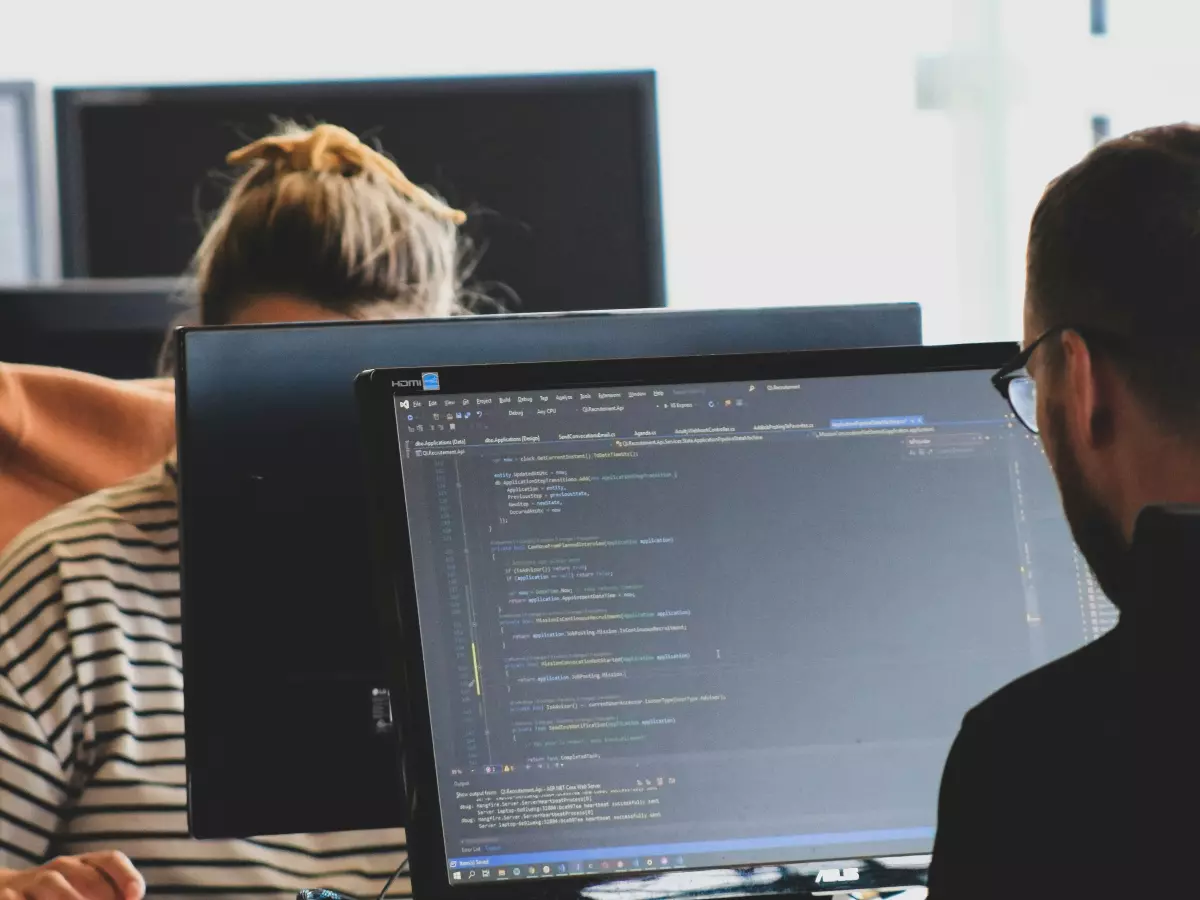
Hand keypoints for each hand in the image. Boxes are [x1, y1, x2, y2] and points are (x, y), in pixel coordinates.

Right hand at [0, 852, 144, 899]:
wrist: (2, 892)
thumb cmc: (53, 896)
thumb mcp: (79, 892)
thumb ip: (106, 896)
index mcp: (82, 865)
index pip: (111, 860)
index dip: (126, 876)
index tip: (135, 897)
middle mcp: (59, 868)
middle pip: (87, 876)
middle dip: (101, 897)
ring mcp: (32, 881)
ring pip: (55, 884)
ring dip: (71, 899)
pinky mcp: (7, 895)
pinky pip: (19, 899)